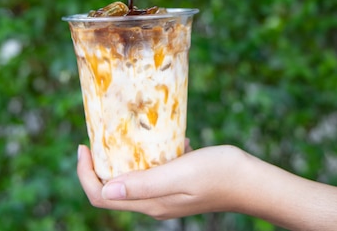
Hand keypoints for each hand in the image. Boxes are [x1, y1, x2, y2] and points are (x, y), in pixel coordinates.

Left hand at [77, 144, 259, 219]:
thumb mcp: (179, 173)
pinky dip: (144, 155)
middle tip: (97, 137)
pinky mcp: (177, 185)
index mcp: (151, 203)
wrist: (252, 180)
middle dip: (98, 165)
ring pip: (130, 180)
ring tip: (119, 134)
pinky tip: (155, 137)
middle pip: (112, 189)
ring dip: (119, 159)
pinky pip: (150, 172)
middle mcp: (154, 203)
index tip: (84, 146)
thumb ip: (144, 183)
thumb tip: (106, 189)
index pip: (102, 197)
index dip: (86, 174)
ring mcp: (166, 195)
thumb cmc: (219, 173)